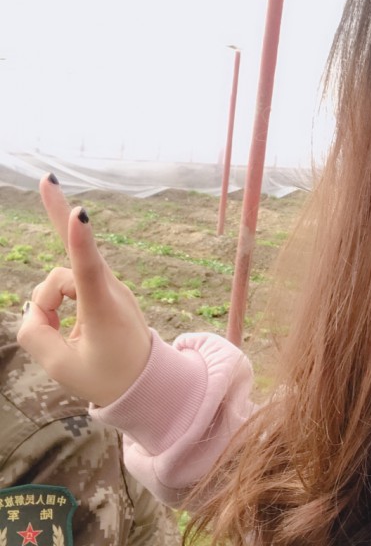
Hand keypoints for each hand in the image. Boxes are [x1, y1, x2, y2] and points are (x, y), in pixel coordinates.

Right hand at [17, 174, 151, 405]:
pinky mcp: (106, 288)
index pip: (88, 270)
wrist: (146, 382)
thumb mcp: (61, 367)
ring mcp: (110, 287)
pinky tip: (68, 329)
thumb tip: (32, 308)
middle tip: (46, 178)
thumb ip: (35, 333)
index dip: (80, 240)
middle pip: (68, 265)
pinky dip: (58, 306)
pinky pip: (70, 287)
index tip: (81, 212)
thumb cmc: (108, 378)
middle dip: (57, 224)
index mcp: (103, 310)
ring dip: (50, 307)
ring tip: (66, 338)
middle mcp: (109, 291)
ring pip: (60, 282)